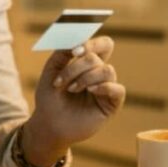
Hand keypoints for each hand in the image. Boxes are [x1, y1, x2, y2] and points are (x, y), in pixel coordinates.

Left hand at [25, 36, 125, 165]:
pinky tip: (91, 91)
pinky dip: (104, 87)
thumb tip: (77, 42)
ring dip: (85, 78)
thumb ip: (62, 53)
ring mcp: (106, 88)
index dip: (91, 43)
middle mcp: (99, 74)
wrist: (48, 124)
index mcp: (87, 64)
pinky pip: (118, 89)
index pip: (102, 45)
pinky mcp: (111, 104)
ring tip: (71, 89)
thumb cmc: (50, 98)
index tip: (74, 51)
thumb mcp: (51, 72)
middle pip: (98, 56)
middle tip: (62, 79)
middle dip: (77, 65)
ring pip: (107, 71)